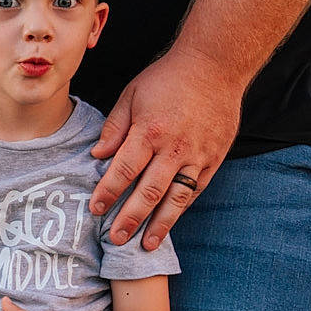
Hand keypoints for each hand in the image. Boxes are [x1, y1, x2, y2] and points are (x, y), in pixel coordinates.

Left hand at [89, 47, 244, 249]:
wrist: (215, 66)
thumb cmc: (168, 78)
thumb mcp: (132, 94)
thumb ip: (115, 127)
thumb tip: (98, 156)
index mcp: (150, 130)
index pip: (124, 170)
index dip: (108, 192)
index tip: (95, 209)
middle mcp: (174, 148)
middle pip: (149, 192)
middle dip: (130, 219)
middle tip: (116, 239)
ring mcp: (198, 156)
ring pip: (176, 199)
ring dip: (160, 225)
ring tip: (146, 245)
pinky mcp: (214, 159)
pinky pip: (196, 189)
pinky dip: (182, 208)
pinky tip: (170, 221)